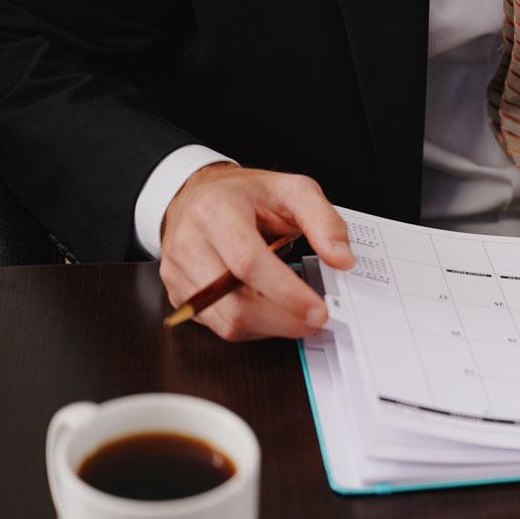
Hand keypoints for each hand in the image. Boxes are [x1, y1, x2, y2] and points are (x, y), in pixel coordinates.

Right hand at [159, 163, 355, 340]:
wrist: (198, 194)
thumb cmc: (246, 194)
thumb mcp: (293, 190)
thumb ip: (324, 221)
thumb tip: (342, 260)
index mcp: (216, 212)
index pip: (249, 263)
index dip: (287, 294)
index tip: (318, 311)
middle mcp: (189, 243)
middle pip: (236, 304)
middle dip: (284, 321)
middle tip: (315, 321)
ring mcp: (177, 272)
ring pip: (227, 322)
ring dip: (270, 328)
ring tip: (296, 315)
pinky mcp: (177, 293)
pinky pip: (218, 326)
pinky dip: (252, 327)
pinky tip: (270, 312)